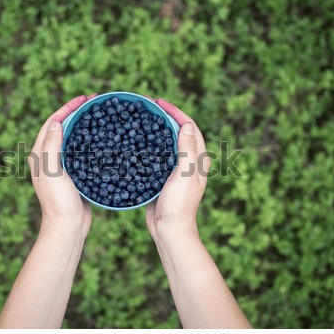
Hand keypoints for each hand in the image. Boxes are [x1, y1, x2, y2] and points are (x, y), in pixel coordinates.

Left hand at [28, 94, 96, 239]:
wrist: (68, 227)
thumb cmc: (58, 201)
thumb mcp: (51, 171)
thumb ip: (50, 146)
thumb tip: (55, 123)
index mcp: (40, 155)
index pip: (52, 124)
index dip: (66, 108)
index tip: (82, 99)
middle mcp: (49, 158)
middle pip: (62, 129)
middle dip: (76, 113)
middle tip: (92, 103)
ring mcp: (62, 167)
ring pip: (72, 139)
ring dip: (83, 126)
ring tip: (98, 117)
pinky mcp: (75, 175)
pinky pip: (82, 153)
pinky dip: (90, 143)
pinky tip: (102, 141)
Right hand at [146, 98, 210, 240]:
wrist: (169, 230)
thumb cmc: (180, 204)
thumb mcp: (186, 174)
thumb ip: (188, 150)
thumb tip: (187, 125)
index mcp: (198, 159)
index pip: (189, 127)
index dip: (176, 112)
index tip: (159, 102)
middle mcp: (189, 162)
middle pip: (178, 132)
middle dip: (165, 117)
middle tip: (148, 107)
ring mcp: (175, 169)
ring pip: (166, 143)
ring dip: (156, 129)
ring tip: (141, 119)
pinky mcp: (162, 177)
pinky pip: (156, 156)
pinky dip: (148, 146)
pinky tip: (135, 143)